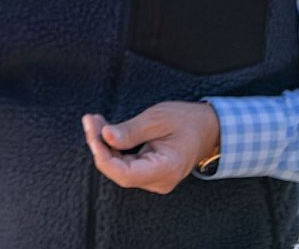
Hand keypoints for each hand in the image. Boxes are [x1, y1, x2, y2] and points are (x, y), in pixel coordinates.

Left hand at [81, 102, 220, 193]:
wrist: (208, 127)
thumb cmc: (187, 121)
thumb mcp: (157, 119)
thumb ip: (131, 131)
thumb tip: (105, 137)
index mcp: (166, 169)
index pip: (125, 174)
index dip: (103, 156)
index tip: (93, 134)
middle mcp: (159, 180)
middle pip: (118, 170)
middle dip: (99, 145)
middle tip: (90, 120)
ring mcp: (154, 178)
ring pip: (119, 167)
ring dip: (103, 144)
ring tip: (94, 120)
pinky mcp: (148, 171)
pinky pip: (124, 163)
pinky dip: (112, 146)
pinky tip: (104, 128)